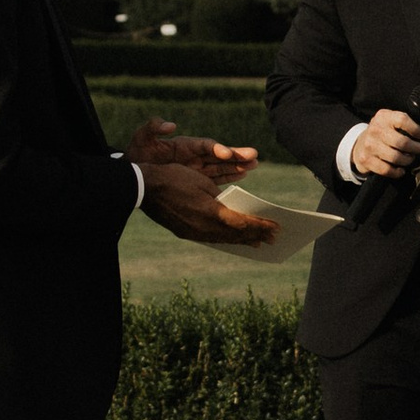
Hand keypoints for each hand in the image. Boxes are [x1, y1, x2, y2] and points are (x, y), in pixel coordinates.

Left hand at [129, 116, 258, 176]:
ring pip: (221, 166)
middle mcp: (195, 155)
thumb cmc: (138, 152)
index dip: (217, 148)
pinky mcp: (196, 179)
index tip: (227, 153)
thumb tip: (170, 125)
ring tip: (255, 164)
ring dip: (238, 165)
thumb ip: (154, 127)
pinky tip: (243, 175)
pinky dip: (229, 177)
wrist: (134, 172)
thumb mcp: (142, 137)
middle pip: (219, 155)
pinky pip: (216, 178)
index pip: (205, 145)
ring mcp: (197, 168)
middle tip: (255, 156)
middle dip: (236, 156)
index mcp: (185, 145)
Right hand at [142, 152, 275, 246]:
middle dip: (256, 235)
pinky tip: (232, 239)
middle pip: (236, 235)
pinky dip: (225, 239)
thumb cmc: (175, 177)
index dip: (260, 226)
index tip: (275, 227)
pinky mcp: (185, 232)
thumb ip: (221, 199)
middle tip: (274, 238)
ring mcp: (193, 233)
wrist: (144, 187)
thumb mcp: (203, 183)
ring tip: (258, 242)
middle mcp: (203, 227)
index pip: (242, 223)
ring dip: (242, 241)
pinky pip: (211, 239)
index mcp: (211, 212)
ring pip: (223, 239)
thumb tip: (232, 210)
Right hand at [349, 108, 419, 178]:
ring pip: (395, 157)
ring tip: (409, 158)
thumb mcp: (398, 126)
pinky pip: (386, 169)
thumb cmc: (385, 134)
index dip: (416, 129)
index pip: (403, 120)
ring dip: (407, 160)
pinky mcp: (366, 160)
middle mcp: (375, 129)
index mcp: (384, 116)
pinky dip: (397, 172)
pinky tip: (400, 169)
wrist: (360, 144)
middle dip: (415, 148)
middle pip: (401, 142)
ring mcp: (369, 145)